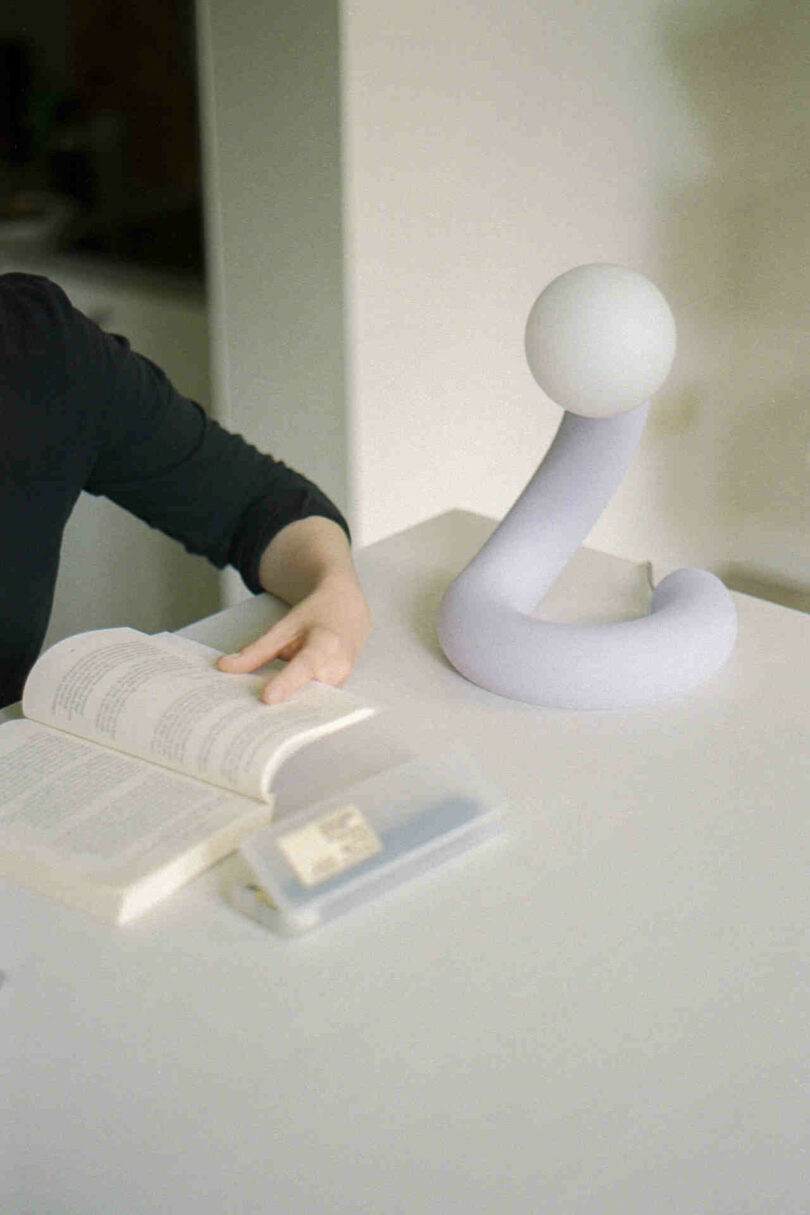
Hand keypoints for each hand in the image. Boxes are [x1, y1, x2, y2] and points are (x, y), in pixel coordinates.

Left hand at [216, 571, 370, 703]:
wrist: (348, 612)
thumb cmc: (316, 617)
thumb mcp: (285, 626)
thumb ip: (256, 649)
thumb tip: (225, 666)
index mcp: (325, 644)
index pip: (304, 667)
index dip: (286, 683)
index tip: (267, 698)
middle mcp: (339, 667)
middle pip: (306, 693)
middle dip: (281, 706)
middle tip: (249, 715)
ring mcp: (341, 682)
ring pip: (309, 703)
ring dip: (286, 710)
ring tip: (258, 716)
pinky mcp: (337, 692)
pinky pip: (313, 704)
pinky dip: (294, 706)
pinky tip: (275, 710)